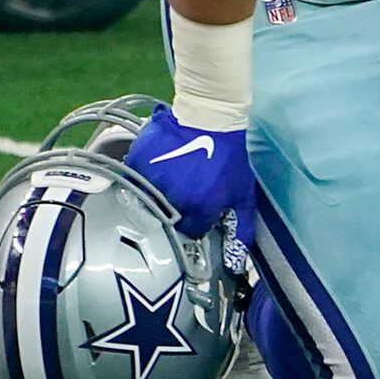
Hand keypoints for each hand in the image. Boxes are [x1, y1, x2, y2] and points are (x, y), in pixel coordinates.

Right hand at [126, 104, 255, 240]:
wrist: (210, 115)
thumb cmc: (230, 156)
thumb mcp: (243, 192)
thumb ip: (242, 228)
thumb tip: (236, 263)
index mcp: (197, 210)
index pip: (190, 231)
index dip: (198, 219)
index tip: (201, 206)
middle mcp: (170, 201)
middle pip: (168, 217)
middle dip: (178, 206)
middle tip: (188, 186)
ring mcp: (150, 182)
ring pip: (149, 200)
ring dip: (160, 191)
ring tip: (176, 173)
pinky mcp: (137, 165)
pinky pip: (136, 180)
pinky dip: (146, 175)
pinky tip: (162, 162)